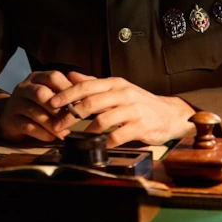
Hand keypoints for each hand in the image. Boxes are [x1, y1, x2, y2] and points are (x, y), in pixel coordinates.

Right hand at [0, 70, 73, 141]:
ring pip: (35, 111)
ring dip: (52, 124)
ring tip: (65, 132)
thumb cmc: (38, 105)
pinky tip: (52, 137)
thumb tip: (87, 92)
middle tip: (71, 119)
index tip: (80, 102)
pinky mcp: (10, 120)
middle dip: (58, 108)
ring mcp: (15, 103)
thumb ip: (68, 91)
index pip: (53, 77)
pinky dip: (42, 133)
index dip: (67, 89)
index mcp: (37, 77)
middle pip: (42, 93)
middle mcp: (24, 87)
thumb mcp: (51, 94)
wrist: (11, 118)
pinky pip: (28, 126)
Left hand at [48, 71, 195, 146]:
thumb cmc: (140, 102)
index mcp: (115, 83)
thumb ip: (94, 83)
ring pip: (102, 121)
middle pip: (91, 103)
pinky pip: (117, 136)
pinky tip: (99, 145)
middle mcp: (123, 93)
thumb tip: (71, 76)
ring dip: (86, 131)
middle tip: (58, 125)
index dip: (67, 95)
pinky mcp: (141, 126)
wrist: (169, 114)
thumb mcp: (118, 88)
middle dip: (70, 115)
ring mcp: (133, 110)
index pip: (86, 86)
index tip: (52, 103)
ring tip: (78, 137)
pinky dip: (105, 142)